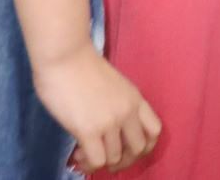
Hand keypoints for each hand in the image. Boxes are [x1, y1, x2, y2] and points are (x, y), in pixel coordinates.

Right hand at [33, 44, 160, 173]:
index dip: (144, 147)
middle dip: (123, 161)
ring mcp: (110, 121)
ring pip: (115, 158)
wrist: (64, 55)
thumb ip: (116, 104)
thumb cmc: (80, 65)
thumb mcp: (113, 84)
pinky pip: (97, 160)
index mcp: (135, 98)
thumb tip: (109, 128)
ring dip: (100, 163)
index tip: (126, 150)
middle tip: (105, 158)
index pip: (155, 131)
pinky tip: (77, 154)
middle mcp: (128, 111)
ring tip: (84, 155)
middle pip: (139, 149)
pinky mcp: (89, 130)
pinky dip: (88, 164)